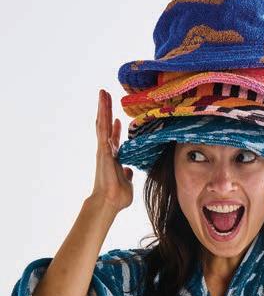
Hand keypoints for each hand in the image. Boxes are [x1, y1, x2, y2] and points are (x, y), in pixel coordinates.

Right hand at [91, 89, 132, 211]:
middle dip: (106, 111)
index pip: (114, 140)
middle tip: (106, 95)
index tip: (117, 118)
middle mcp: (107, 152)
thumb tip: (129, 171)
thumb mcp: (127, 183)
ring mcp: (104, 150)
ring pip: (102, 124)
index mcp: (114, 158)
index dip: (115, 129)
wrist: (110, 202)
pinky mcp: (103, 150)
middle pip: (106, 126)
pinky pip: (103, 130)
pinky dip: (103, 117)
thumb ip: (127, 175)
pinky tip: (103, 106)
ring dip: (103, 108)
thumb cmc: (118, 196)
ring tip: (103, 93)